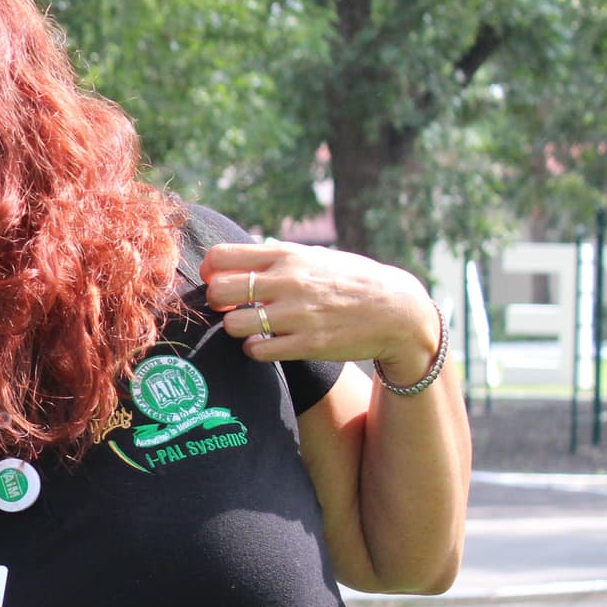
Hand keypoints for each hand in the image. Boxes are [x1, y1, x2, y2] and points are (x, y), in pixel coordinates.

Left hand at [200, 241, 439, 378]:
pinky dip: (254, 349)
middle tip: (229, 307)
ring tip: (251, 327)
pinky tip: (265, 344)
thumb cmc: (349, 280)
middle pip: (219, 290)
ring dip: (236, 328)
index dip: (210, 271)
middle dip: (216, 301)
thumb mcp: (313, 256)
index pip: (221, 256)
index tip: (216, 280)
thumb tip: (233, 259)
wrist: (396, 311)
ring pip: (233, 324)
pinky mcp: (307, 345)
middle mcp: (288, 282)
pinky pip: (257, 350)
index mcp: (287, 255)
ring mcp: (297, 315)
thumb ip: (274, 257)